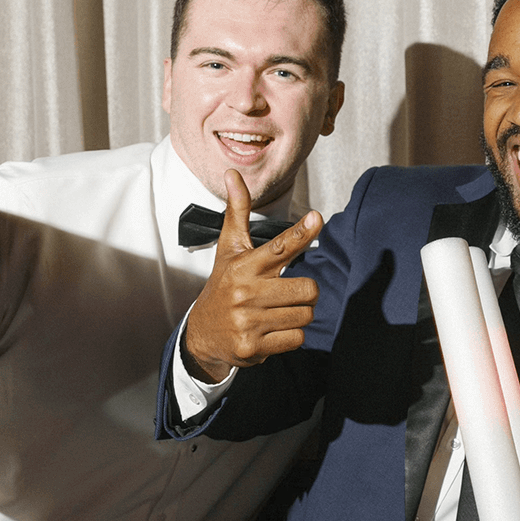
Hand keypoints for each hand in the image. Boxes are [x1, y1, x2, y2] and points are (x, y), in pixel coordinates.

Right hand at [181, 171, 323, 382]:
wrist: (202, 334)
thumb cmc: (224, 285)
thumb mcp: (229, 249)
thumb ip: (237, 212)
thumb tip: (233, 173)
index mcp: (244, 266)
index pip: (278, 246)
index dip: (301, 233)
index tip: (317, 218)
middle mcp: (245, 292)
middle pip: (307, 288)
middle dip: (305, 292)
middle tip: (287, 293)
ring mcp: (248, 321)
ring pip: (305, 315)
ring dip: (298, 314)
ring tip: (276, 312)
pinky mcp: (253, 347)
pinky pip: (297, 338)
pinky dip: (291, 336)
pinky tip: (272, 331)